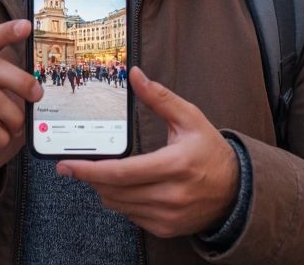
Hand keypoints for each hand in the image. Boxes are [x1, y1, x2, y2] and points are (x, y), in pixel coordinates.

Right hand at [0, 19, 40, 190]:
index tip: (27, 26)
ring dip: (14, 118)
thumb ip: (18, 94)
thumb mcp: (8, 107)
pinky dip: (2, 137)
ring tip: (15, 128)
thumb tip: (39, 90)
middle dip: (21, 81)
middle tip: (38, 96)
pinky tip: (0, 140)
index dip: (7, 31)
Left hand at [58, 67, 239, 238]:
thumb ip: (159, 98)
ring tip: (103, 174)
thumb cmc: (211, 152)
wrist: (236, 190)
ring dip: (105, 190)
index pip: (121, 172)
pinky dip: (122, 202)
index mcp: (175, 165)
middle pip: (114, 191)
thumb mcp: (190, 119)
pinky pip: (131, 216)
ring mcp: (168, 216)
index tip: (67, 165)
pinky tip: (125, 188)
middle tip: (78, 166)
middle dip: (91, 178)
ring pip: (119, 205)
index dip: (89, 170)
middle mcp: (171, 195)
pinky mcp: (166, 228)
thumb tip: (135, 75)